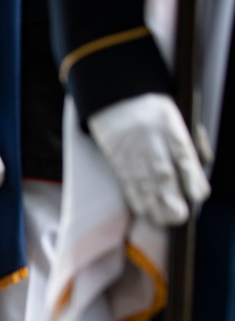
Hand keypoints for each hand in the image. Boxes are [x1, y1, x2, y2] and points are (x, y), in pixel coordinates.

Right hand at [88, 93, 209, 225]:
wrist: (117, 99)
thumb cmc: (152, 108)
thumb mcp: (180, 115)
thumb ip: (194, 139)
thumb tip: (205, 163)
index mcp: (172, 129)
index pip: (185, 156)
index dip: (192, 178)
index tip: (199, 195)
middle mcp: (152, 143)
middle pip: (162, 174)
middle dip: (171, 198)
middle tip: (179, 217)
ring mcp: (134, 153)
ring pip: (144, 183)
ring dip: (153, 205)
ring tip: (162, 221)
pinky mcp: (119, 161)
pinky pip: (127, 182)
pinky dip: (135, 198)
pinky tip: (143, 211)